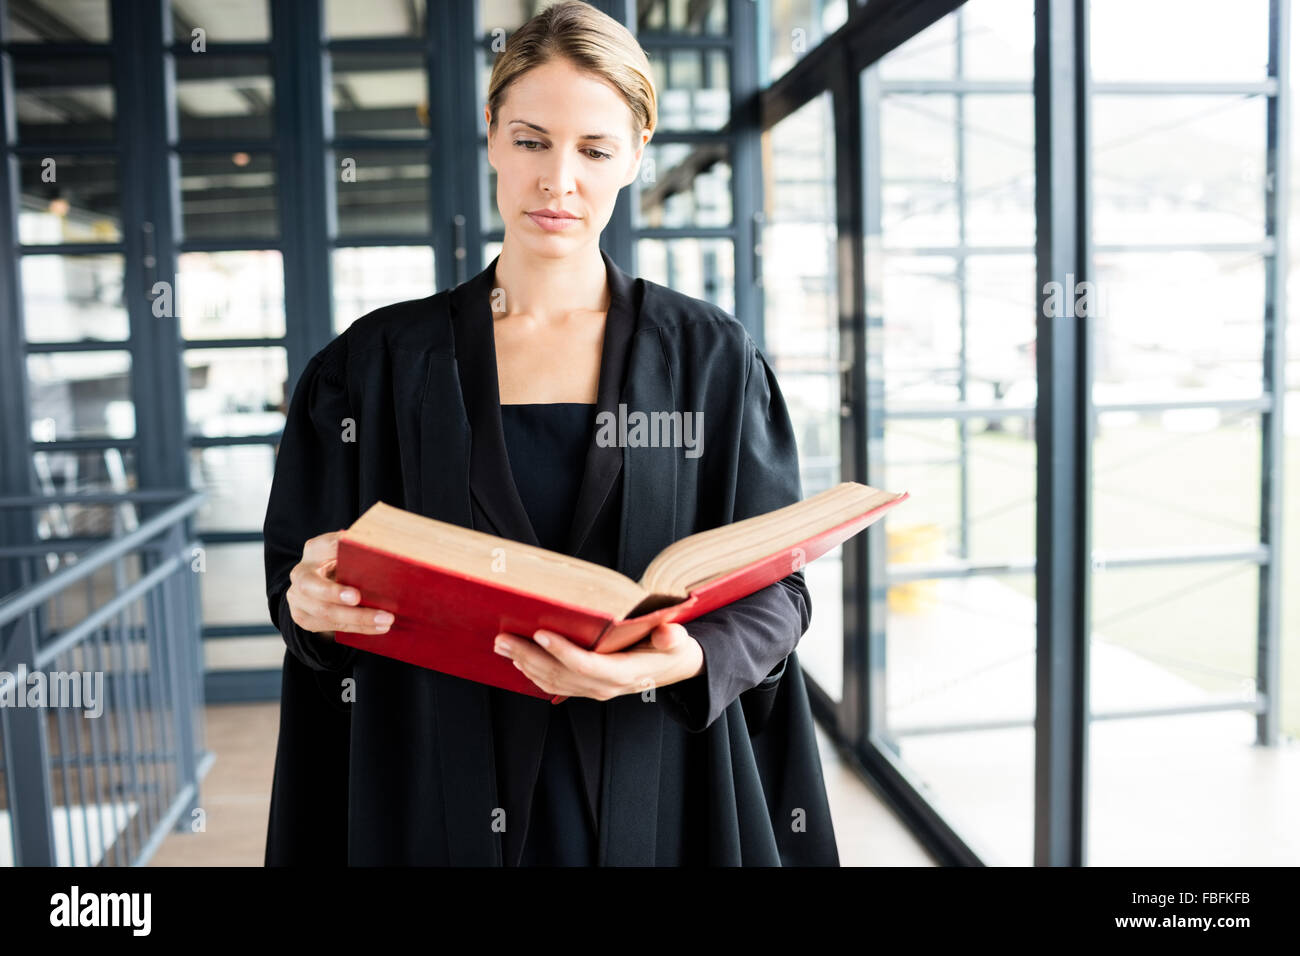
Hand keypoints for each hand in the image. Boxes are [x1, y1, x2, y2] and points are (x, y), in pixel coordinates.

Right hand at [285, 530, 393, 638]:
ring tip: (385, 620)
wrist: (322, 583)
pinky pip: (332, 626)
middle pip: (314, 586)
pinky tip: (378, 627)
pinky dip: (358, 627)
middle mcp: (301, 573)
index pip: (325, 546)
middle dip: (336, 594)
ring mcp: (298, 598)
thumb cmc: (344, 564)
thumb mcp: (349, 551)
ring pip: (325, 612)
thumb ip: (360, 549)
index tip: (351, 555)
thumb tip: (382, 547)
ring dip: (358, 618)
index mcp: (314, 550)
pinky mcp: (304, 617)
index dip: (336, 551)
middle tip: (358, 598)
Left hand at [493, 622, 704, 701]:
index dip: (561, 651)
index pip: (586, 665)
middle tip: (503, 638)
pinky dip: (533, 673)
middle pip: (560, 674)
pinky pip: (555, 685)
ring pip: (552, 681)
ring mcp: (593, 690)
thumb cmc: (672, 649)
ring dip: (525, 664)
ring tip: (503, 645)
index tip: (540, 633)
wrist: (672, 668)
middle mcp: (604, 687)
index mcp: (623, 673)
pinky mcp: (586, 688)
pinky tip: (519, 660)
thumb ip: (672, 638)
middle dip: (529, 656)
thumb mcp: (679, 642)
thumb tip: (668, 635)